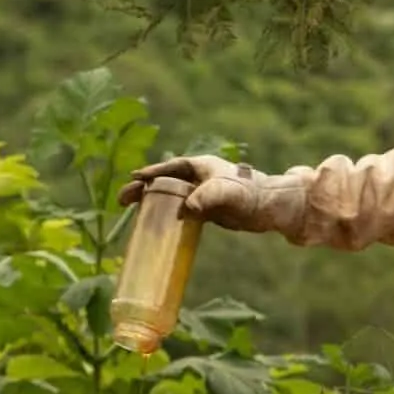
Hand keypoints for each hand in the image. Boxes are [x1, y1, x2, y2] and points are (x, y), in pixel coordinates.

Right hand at [117, 155, 304, 233]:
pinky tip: (153, 227)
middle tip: (122, 199)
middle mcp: (199, 178)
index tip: (133, 177)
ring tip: (127, 211)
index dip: (151, 173)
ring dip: (150, 202)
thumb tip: (187, 211)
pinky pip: (180, 212)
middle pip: (164, 182)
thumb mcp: (227, 194)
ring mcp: (202, 195)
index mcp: (201, 166)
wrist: (271, 208)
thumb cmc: (251, 194)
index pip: (170, 168)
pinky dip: (165, 216)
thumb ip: (208, 198)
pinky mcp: (206, 211)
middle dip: (143, 188)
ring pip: (169, 197)